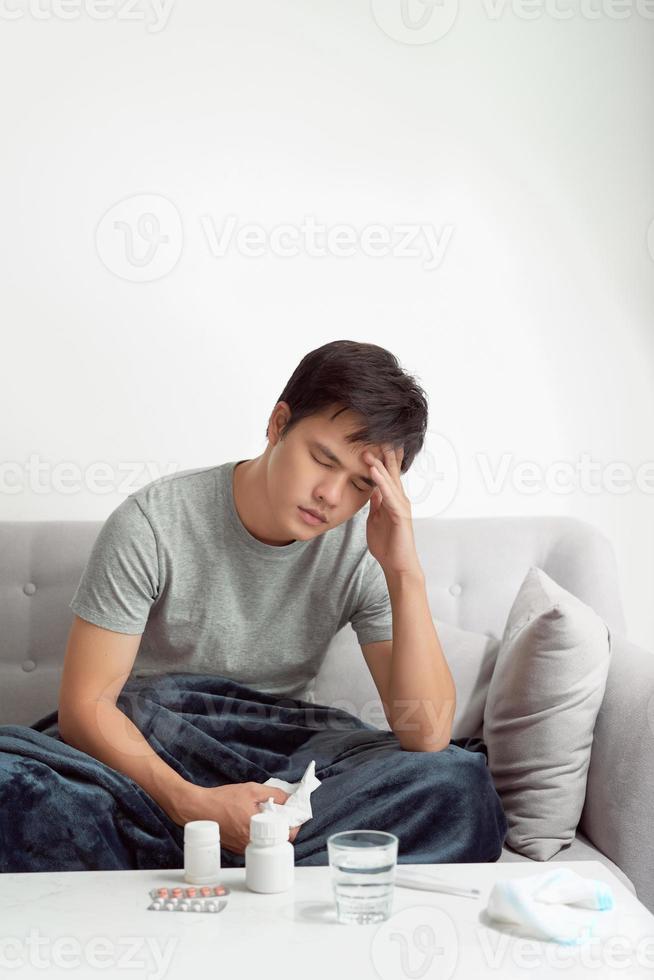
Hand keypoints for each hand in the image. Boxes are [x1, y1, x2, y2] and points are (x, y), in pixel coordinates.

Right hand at [171, 782, 300, 855]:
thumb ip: (274, 794)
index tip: (293, 815)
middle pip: (276, 840)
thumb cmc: (222, 799)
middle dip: (281, 827)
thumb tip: (289, 798)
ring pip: (265, 841)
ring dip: (269, 830)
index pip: (286, 836)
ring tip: (264, 815)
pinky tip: (251, 819)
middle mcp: (250, 844)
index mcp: (257, 832)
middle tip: (280, 814)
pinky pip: (253, 841)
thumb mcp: (252, 790)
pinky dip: (257, 832)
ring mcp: (242, 848)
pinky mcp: (235, 847)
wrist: (198, 809)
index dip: (293, 824)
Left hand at [363, 443, 422, 577]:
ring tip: (370, 450)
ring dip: (379, 465)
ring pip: (390, 481)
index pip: (386, 475)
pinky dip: (381, 482)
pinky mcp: (400, 515)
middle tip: (378, 436)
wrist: (397, 565)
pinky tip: (373, 471)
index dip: (380, 460)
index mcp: (393, 500)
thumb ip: (376, 503)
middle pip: (391, 473)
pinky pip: (388, 495)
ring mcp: (401, 506)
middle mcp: (399, 500)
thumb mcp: (376, 519)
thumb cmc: (387, 545)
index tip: (372, 444)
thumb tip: (372, 489)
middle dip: (384, 455)